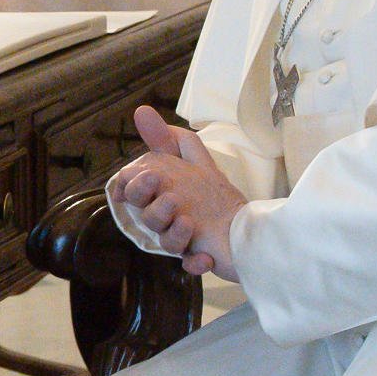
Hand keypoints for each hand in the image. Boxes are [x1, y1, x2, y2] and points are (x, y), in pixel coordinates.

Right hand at [108, 104, 244, 280]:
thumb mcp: (193, 160)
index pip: (134, 190)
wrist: (247, 224)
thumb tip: (141, 111)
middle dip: (149, 200)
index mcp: (160, 196)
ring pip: (168, 240)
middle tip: (156, 182)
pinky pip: (191, 265)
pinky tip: (205, 257)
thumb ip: (167, 139)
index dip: (129, 183)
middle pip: (146, 215)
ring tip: (187, 220)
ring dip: (174, 231)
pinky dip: (196, 263)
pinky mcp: (200, 258)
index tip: (133, 176)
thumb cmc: (214, 194)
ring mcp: (183, 240)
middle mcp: (167, 219)